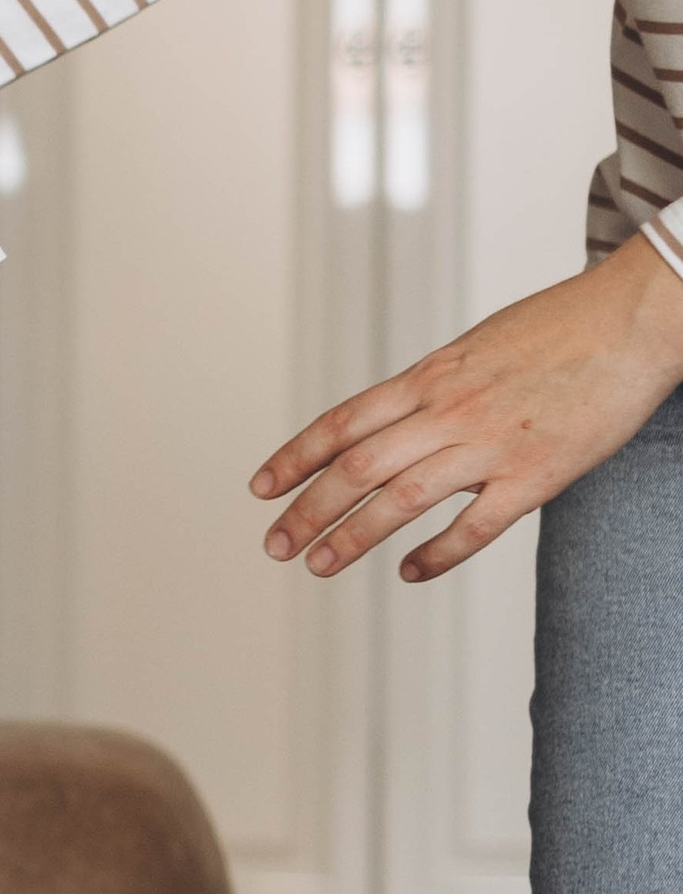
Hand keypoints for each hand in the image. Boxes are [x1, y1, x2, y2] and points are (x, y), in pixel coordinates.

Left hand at [251, 231, 682, 583]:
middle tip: (274, 545)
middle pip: (356, 467)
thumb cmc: (559, 329)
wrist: (632, 321)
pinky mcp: (536, 475)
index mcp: (429, 376)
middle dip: (306, 509)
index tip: (260, 488)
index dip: (294, 458)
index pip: (342, 423)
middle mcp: (448, 410)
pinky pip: (476, 526)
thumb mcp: (475, 346)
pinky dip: (438, 554)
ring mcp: (490, 445)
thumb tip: (399, 414)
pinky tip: (411, 572)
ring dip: (352, 536)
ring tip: (319, 564)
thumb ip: (434, 385)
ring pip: (401, 499)